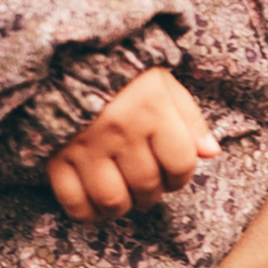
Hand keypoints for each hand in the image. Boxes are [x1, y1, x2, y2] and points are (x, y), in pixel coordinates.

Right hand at [46, 67, 219, 221]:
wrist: (66, 55)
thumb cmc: (122, 70)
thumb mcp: (162, 81)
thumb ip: (189, 117)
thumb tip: (211, 152)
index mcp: (151, 108)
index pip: (181, 163)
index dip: (182, 175)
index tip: (174, 172)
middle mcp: (120, 130)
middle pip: (148, 187)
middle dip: (153, 191)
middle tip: (148, 181)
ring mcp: (86, 146)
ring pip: (113, 201)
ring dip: (124, 205)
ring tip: (124, 192)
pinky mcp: (56, 158)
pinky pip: (74, 204)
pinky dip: (88, 212)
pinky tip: (96, 200)